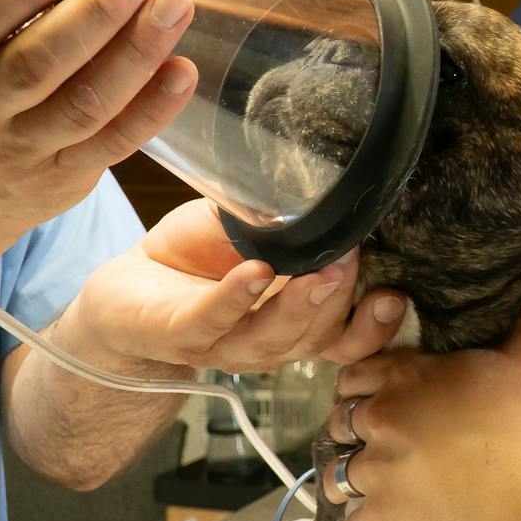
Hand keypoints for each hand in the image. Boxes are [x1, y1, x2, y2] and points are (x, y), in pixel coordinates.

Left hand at [59, 200, 409, 376]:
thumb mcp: (252, 231)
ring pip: (270, 339)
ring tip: (315, 272)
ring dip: (296, 307)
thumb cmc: (197, 258)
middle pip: (315, 337)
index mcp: (294, 322)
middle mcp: (267, 342)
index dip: (375, 327)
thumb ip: (289, 220)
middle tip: (350, 262)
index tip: (394, 296)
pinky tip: (252, 272)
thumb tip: (327, 178)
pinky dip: (235, 299)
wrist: (127, 287)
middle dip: (337, 301)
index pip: (347, 339)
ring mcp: (223, 343)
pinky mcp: (177, 334)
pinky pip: (211, 321)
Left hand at [322, 248, 520, 520]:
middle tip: (395, 443)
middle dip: (359, 433)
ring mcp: (373, 475)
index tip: (393, 401)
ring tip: (390, 484)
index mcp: (403, 378)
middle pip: (339, 423)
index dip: (369, 388)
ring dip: (358, 480)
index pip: (352, 374)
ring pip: (337, 476)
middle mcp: (377, 422)